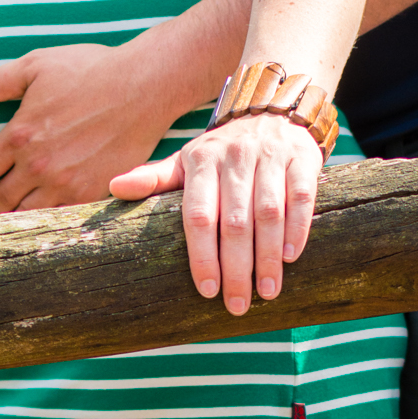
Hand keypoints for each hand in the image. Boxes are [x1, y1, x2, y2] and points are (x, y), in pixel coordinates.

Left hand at [0, 44, 177, 211]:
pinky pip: (62, 217)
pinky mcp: (92, 193)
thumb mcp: (36, 65)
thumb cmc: (90, 70)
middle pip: (2, 200)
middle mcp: (38, 165)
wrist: (142, 87)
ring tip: (4, 228)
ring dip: (13, 222)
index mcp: (19, 135)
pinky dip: (48, 222)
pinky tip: (42, 224)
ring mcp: (66, 183)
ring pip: (29, 214)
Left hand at [111, 115, 321, 316]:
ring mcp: (271, 156)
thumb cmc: (222, 153)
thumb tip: (114, 188)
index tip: (208, 290)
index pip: (198, 215)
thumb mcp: (186, 162)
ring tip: (266, 292)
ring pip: (268, 213)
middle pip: (234, 222)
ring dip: (267, 257)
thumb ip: (154, 179)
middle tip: (237, 305)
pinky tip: (289, 258)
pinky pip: (300, 197)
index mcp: (202, 161)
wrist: (271, 113)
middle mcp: (235, 156)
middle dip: (236, 268)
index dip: (202, 256)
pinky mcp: (303, 159)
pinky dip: (296, 229)